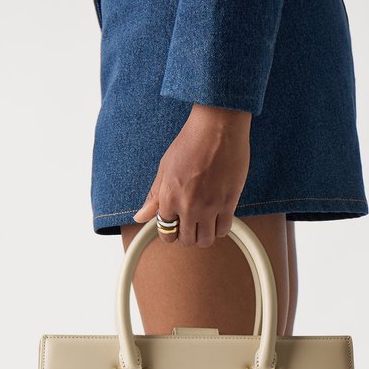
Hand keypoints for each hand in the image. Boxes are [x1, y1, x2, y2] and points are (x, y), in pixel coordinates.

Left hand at [132, 102, 251, 246]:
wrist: (218, 127)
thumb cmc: (190, 142)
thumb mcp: (165, 168)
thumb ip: (154, 197)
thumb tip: (139, 218)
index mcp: (169, 197)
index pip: (166, 232)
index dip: (170, 231)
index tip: (176, 225)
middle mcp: (188, 206)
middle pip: (187, 240)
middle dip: (187, 235)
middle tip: (191, 224)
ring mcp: (209, 206)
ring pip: (206, 240)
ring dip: (204, 236)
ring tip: (205, 223)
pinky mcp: (228, 203)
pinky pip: (224, 230)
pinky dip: (221, 229)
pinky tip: (218, 217)